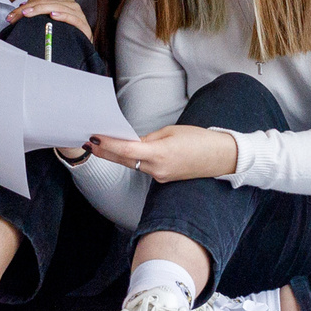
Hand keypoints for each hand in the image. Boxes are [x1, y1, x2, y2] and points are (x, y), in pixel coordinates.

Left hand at [7, 0, 90, 43]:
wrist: (83, 46)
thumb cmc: (66, 33)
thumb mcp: (50, 21)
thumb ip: (39, 10)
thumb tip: (23, 5)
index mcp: (63, 1)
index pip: (41, 1)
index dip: (25, 7)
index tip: (11, 16)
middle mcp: (71, 4)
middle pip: (47, 3)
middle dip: (30, 9)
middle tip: (16, 16)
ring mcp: (78, 14)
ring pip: (58, 7)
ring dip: (42, 9)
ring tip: (29, 13)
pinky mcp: (83, 25)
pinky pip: (73, 18)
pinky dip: (63, 15)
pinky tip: (53, 15)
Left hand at [86, 124, 239, 183]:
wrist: (220, 157)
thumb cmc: (199, 139)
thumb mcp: (172, 131)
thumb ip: (149, 138)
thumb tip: (132, 141)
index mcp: (160, 154)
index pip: (126, 150)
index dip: (108, 145)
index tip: (94, 137)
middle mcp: (157, 169)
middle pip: (124, 160)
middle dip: (106, 151)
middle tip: (89, 141)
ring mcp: (160, 177)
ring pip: (132, 165)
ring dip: (118, 155)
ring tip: (103, 144)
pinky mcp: (164, 178)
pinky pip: (143, 168)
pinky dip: (133, 159)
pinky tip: (125, 152)